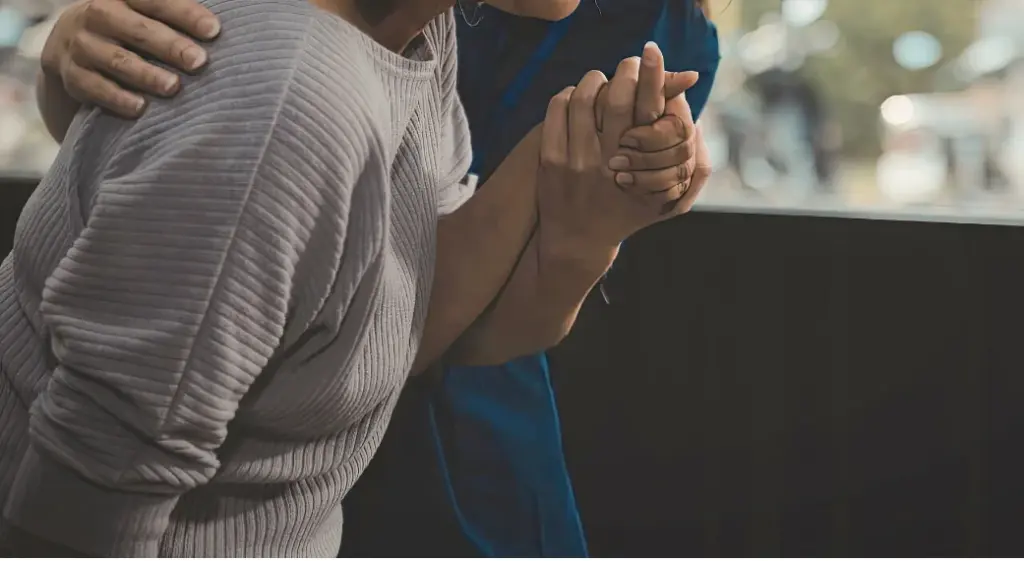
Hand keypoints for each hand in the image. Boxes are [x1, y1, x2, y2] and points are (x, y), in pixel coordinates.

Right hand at [41, 0, 219, 117]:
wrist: (70, 47)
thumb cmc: (129, 30)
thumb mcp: (144, 14)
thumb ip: (174, 17)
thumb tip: (218, 30)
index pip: (155, 0)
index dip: (185, 14)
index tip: (214, 30)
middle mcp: (99, 15)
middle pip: (136, 29)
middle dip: (170, 46)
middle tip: (199, 62)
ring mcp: (82, 46)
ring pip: (116, 60)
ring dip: (146, 74)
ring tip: (174, 87)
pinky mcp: (72, 75)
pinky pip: (94, 87)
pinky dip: (118, 98)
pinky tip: (141, 108)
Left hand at [536, 71, 698, 259]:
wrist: (580, 240)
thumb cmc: (628, 208)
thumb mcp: (662, 189)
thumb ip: (679, 144)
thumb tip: (688, 91)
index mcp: (639, 167)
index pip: (650, 109)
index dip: (653, 75)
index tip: (651, 53)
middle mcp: (610, 162)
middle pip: (616, 97)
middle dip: (624, 71)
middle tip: (629, 63)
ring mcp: (578, 161)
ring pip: (583, 98)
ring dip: (593, 80)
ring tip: (600, 79)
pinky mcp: (551, 160)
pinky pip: (557, 110)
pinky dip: (566, 95)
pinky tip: (573, 97)